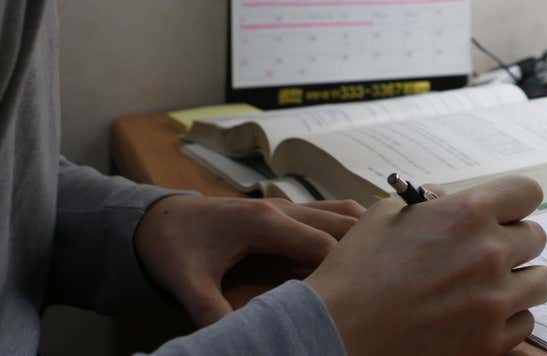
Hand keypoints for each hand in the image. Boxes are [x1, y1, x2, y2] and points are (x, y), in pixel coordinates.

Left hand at [136, 194, 365, 324]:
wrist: (157, 219)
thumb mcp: (188, 284)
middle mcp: (284, 208)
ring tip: (386, 261)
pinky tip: (362, 249)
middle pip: (343, 222)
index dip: (345, 270)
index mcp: (266, 223)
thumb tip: (236, 340)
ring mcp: (286, 206)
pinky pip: (331, 212)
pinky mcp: (285, 210)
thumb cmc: (174, 248)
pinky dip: (351, 226)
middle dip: (367, 249)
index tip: (359, 296)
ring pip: (343, 211)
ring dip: (364, 232)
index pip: (323, 245)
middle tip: (389, 278)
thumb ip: (212, 313)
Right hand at [307, 176, 546, 355]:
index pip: (528, 192)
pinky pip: (526, 323)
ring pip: (542, 282)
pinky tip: (477, 317)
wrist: (337, 329)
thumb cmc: (357, 270)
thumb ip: (430, 201)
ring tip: (489, 288)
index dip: (514, 203)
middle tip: (485, 256)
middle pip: (537, 238)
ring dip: (520, 282)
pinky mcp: (491, 342)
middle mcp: (490, 253)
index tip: (504, 214)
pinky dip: (507, 321)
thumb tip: (449, 199)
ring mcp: (494, 301)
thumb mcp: (387, 214)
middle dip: (513, 243)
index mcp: (467, 213)